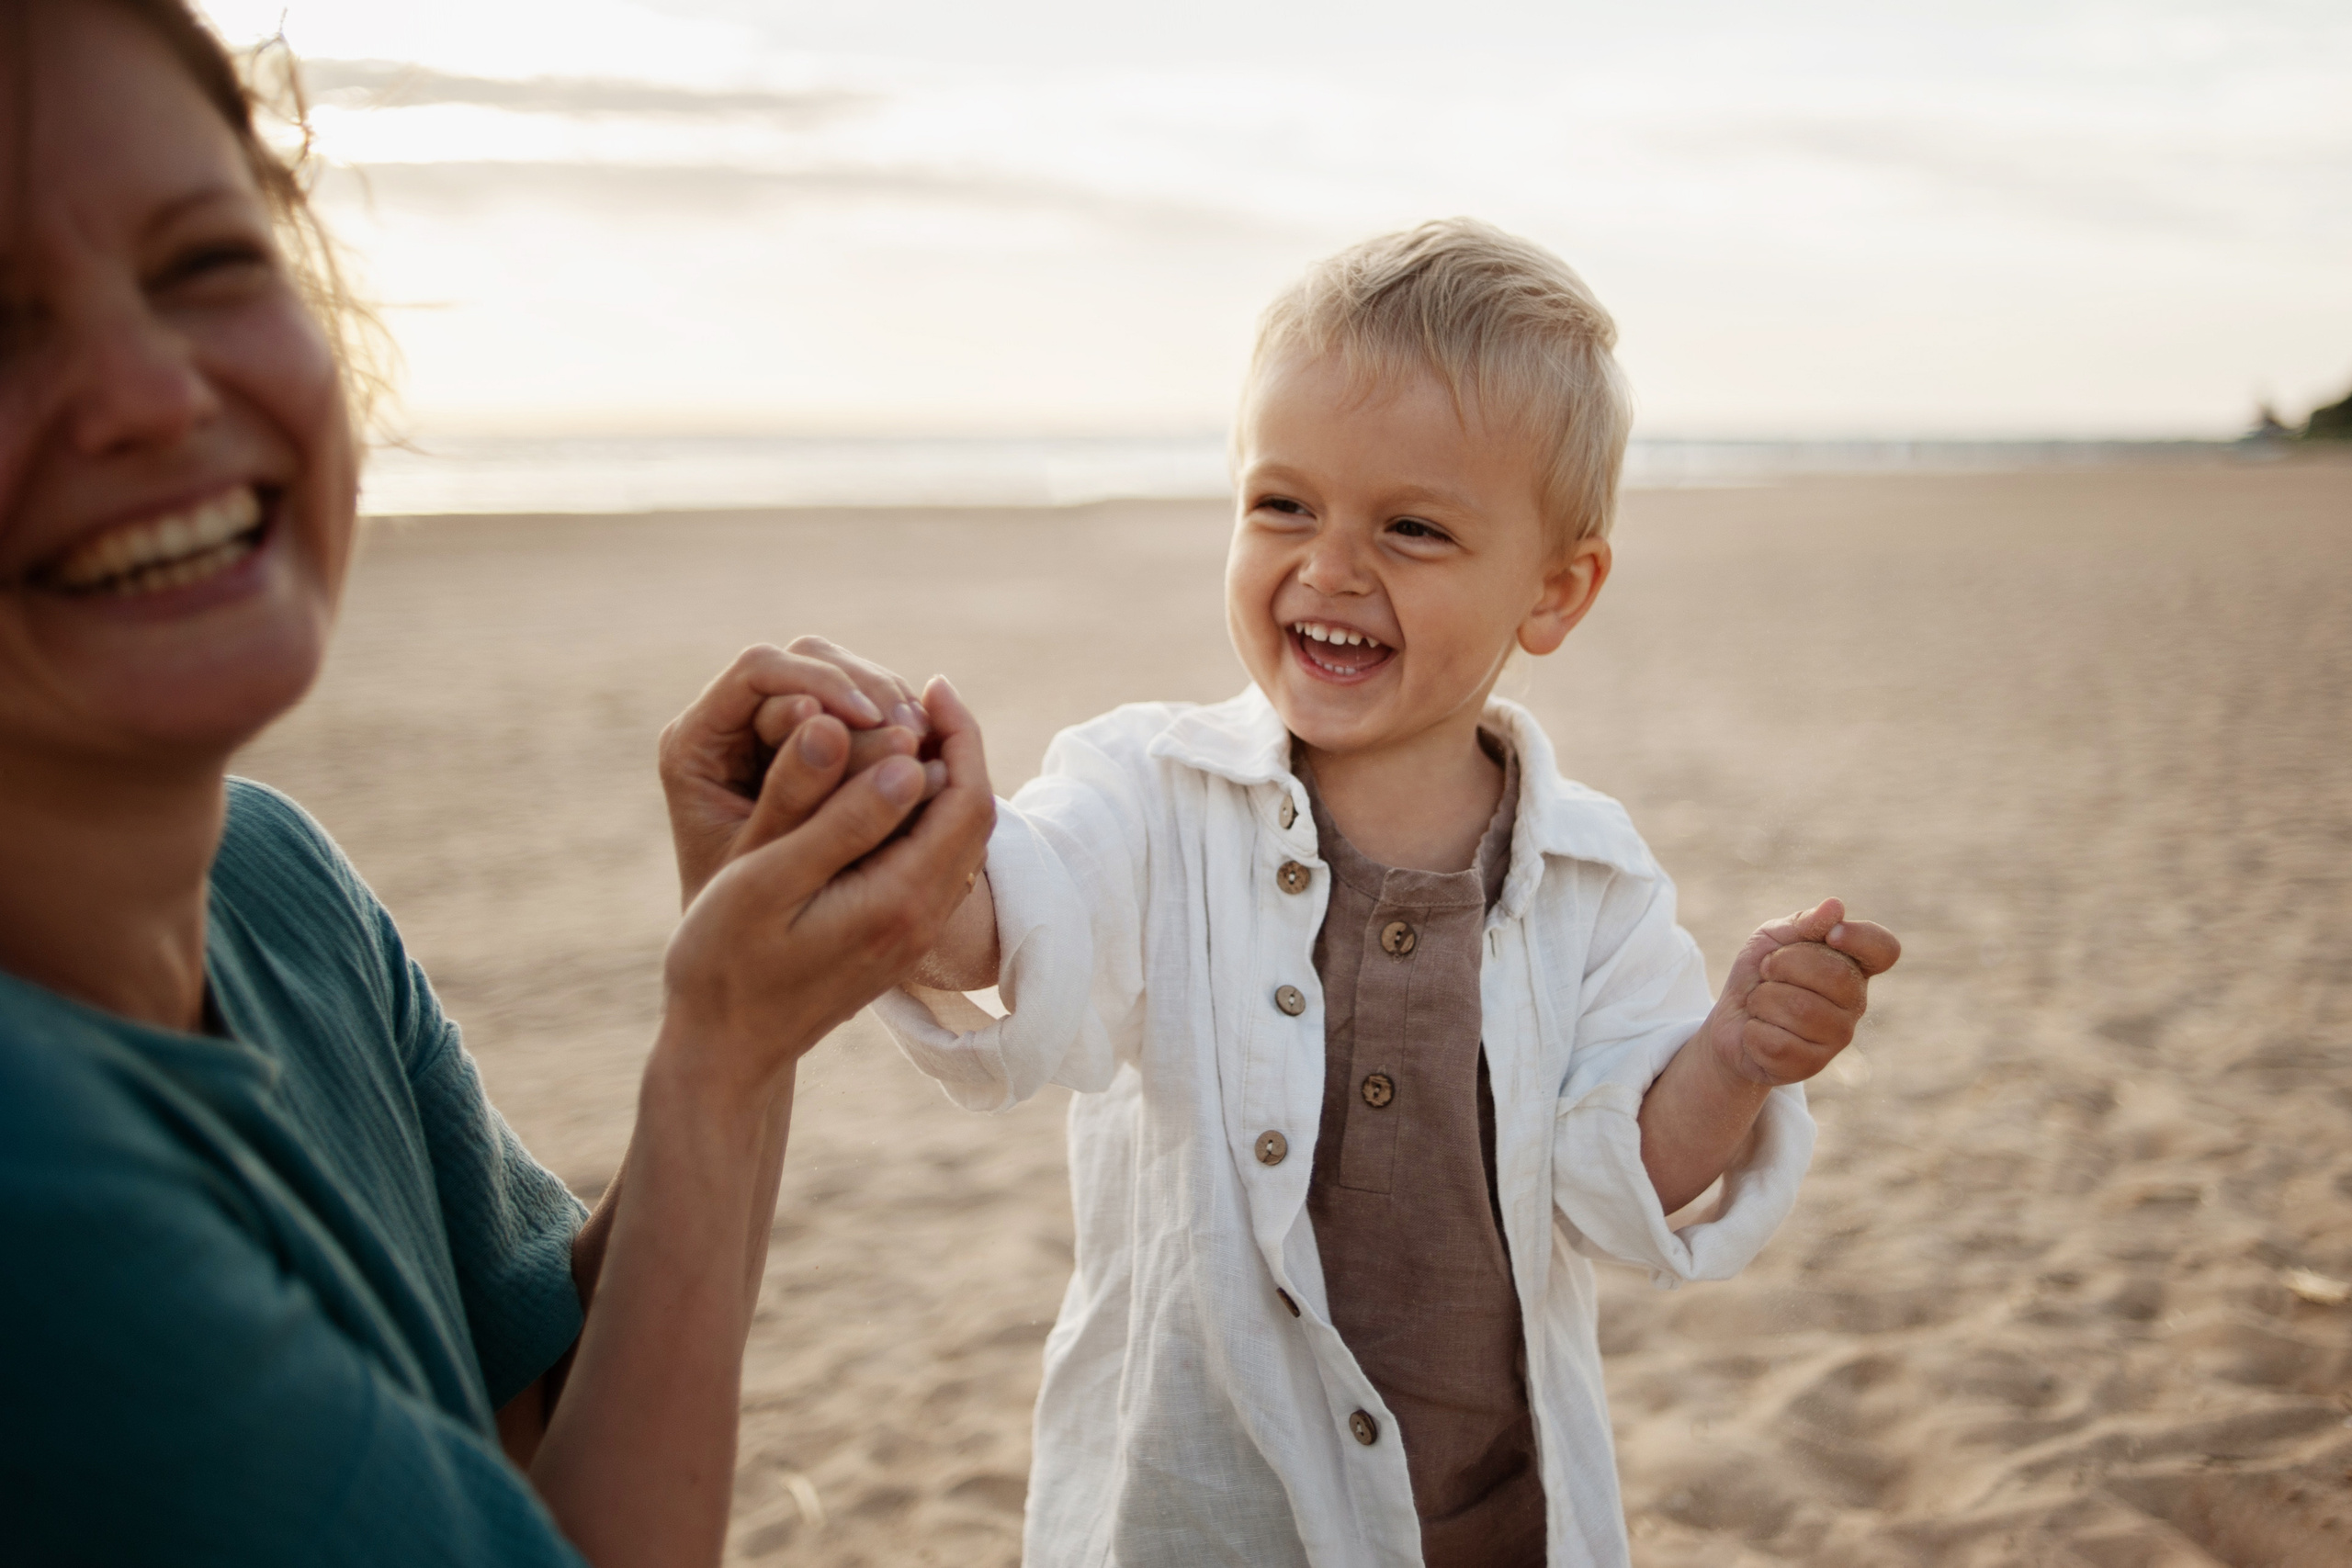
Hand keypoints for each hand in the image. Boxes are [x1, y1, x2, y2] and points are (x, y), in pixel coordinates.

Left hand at [658, 639, 941, 909]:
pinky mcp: (817, 744)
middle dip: (863, 686)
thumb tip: (834, 724)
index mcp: (695, 743)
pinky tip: (928, 752)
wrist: (749, 971)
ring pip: (841, 676)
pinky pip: (864, 708)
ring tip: (924, 740)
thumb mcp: (769, 861)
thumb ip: (797, 796)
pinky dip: (898, 721)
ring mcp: (777, 729)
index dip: (821, 684)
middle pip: (806, 661)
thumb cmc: (744, 922)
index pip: (760, 670)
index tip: (873, 720)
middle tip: (911, 728)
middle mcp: (731, 723)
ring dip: (888, 699)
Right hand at [658, 673, 995, 1094]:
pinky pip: (934, 861)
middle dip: (957, 749)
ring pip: (958, 840)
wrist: (725, 1050)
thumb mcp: (766, 878)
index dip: (958, 734)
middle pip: (974, 817)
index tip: (928, 685)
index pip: (966, 800)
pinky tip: (882, 786)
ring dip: (942, 780)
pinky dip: (923, 814)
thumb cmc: (726, 962)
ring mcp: (914, 934)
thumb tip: (896, 753)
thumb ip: (831, 815)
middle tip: (917, 696)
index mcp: (900, 900)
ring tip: (900, 729)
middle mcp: (923, 919)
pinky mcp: (897, 938)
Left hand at [1699, 898, 1900, 1086]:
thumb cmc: (1761, 975)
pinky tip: (1757, 1031)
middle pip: (1835, 974)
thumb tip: (1835, 907)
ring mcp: (1836, 1039)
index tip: (1831, 934)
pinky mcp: (1810, 1067)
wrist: (1729, 1023)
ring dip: (1763, 999)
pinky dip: (1753, 1031)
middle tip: (1768, 970)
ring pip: (1799, 1009)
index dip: (1860, 937)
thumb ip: (1804, 923)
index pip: (1884, 949)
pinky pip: (1777, 1042)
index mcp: (1853, 967)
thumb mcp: (1773, 938)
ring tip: (1761, 1003)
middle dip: (1784, 963)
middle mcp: (1854, 1004)